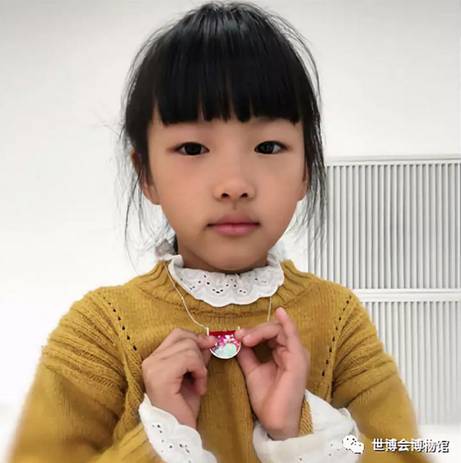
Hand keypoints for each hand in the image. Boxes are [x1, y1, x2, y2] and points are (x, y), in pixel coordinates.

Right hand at [142, 328, 216, 428]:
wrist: (178, 433)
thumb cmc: (184, 407)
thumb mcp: (193, 374)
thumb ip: (197, 356)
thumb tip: (208, 339)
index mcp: (154, 359)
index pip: (177, 334)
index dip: (196, 338)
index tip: (210, 345)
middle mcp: (149, 360)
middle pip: (184, 338)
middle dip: (200, 354)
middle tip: (201, 374)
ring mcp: (153, 367)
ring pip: (189, 347)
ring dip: (201, 366)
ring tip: (199, 384)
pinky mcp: (160, 376)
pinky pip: (190, 359)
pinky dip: (200, 373)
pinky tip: (199, 389)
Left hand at [234, 307, 309, 439]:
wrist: (275, 421)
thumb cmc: (267, 398)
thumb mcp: (252, 370)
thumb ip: (247, 354)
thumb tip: (237, 339)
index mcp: (282, 352)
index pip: (268, 333)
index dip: (252, 332)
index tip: (237, 336)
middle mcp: (291, 350)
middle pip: (273, 329)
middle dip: (255, 330)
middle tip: (240, 337)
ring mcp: (296, 353)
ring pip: (278, 330)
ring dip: (260, 330)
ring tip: (247, 339)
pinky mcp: (297, 358)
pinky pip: (292, 336)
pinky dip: (287, 323)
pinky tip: (280, 313)